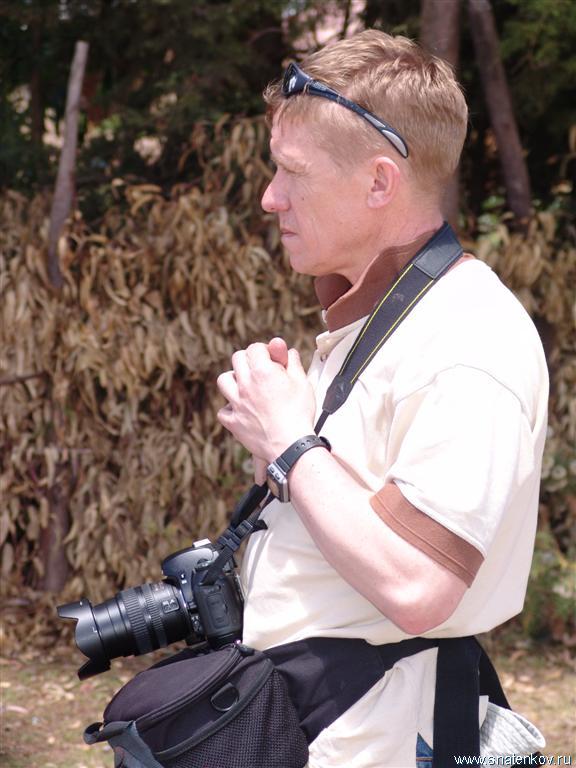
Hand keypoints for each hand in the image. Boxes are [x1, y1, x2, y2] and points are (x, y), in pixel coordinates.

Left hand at [217, 338, 315, 462]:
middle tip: (259, 369)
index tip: (271, 358)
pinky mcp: (233, 422)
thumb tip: (289, 352)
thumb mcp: (303, 383)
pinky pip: (223, 410)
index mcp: (263, 371)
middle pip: (237, 359)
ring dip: (233, 379)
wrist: (291, 445)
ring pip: (223, 380)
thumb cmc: (299, 415)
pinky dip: (230, 408)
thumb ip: (293, 363)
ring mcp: (237, 403)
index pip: (255, 348)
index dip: (265, 350)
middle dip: (249, 360)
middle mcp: (246, 384)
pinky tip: (242, 410)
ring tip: (245, 386)